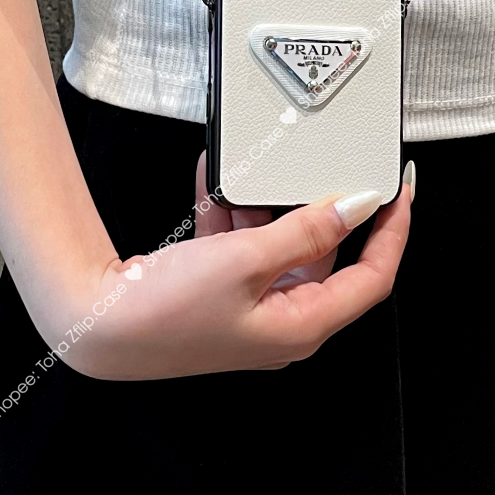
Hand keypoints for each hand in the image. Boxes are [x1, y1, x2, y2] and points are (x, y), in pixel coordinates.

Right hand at [60, 155, 413, 380]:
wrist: (93, 323)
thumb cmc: (166, 309)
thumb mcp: (247, 259)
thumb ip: (308, 230)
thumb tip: (356, 207)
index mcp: (302, 325)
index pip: (372, 278)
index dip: (393, 232)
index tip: (400, 191)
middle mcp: (282, 322)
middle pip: (325, 257)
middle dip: (320, 210)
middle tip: (327, 169)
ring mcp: (250, 309)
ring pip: (280, 246)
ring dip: (268, 208)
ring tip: (255, 173)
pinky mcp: (221, 293)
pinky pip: (243, 246)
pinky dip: (234, 214)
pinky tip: (218, 180)